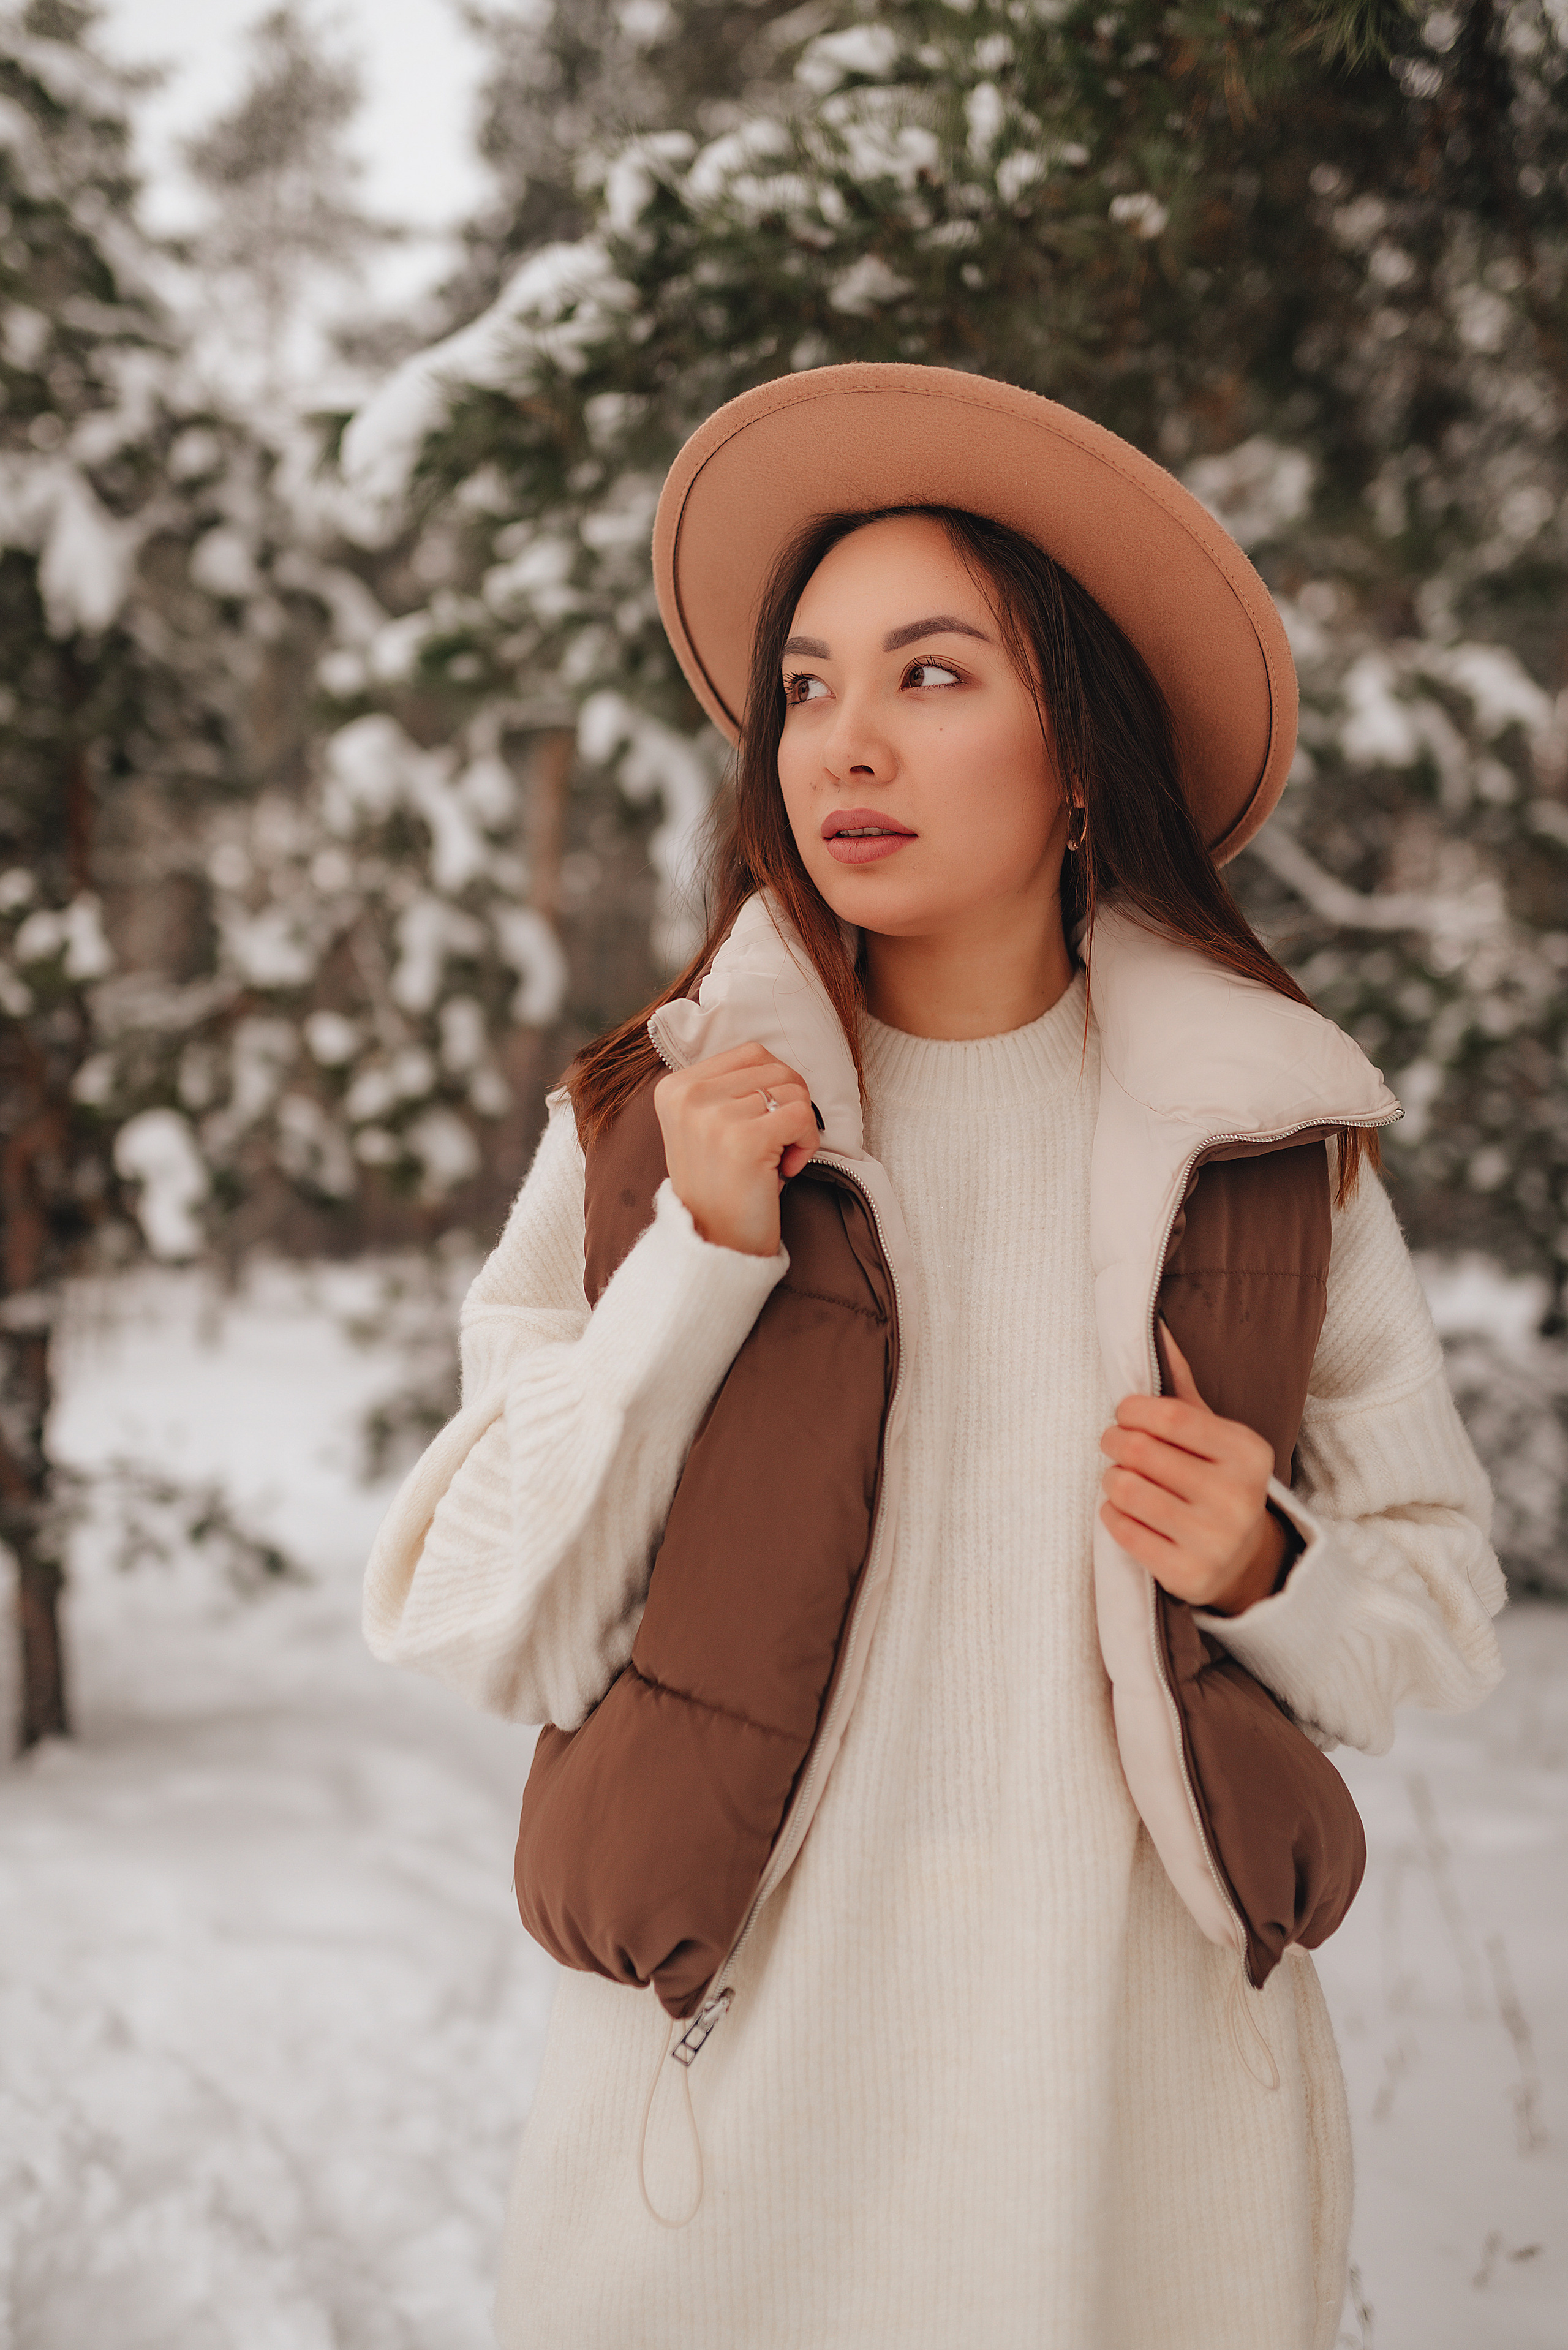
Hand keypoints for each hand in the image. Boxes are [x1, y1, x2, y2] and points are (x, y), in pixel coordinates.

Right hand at [653, 1041, 817, 1257]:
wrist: (713, 1244)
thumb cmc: (721, 1186)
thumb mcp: (705, 1126)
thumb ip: (729, 1088)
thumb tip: (778, 1064)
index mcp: (675, 1087)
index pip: (752, 1053)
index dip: (774, 1086)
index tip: (763, 1123)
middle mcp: (689, 1095)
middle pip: (776, 1068)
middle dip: (791, 1104)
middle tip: (776, 1144)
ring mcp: (714, 1116)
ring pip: (794, 1090)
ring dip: (800, 1127)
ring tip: (776, 1159)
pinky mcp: (745, 1140)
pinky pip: (803, 1116)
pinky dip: (807, 1144)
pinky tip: (785, 1169)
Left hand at [1098, 1326, 1284, 1615]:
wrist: (1246, 1560)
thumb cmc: (1218, 1481)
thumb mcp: (1215, 1435)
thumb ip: (1182, 1387)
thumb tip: (1156, 1327)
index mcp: (1247, 1453)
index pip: (1169, 1417)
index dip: (1132, 1410)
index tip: (1124, 1412)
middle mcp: (1236, 1496)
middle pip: (1140, 1452)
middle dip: (1114, 1441)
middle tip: (1113, 1443)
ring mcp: (1213, 1540)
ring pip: (1125, 1490)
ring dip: (1111, 1478)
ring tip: (1120, 1477)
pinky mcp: (1187, 1574)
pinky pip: (1122, 1530)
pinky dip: (1112, 1514)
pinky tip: (1124, 1510)